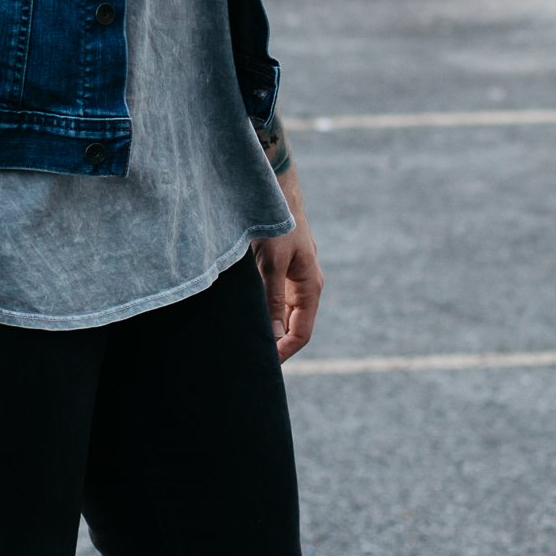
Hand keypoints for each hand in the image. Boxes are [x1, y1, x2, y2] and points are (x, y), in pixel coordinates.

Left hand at [251, 164, 323, 362]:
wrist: (275, 192)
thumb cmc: (277, 226)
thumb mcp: (272, 264)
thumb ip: (272, 299)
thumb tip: (271, 336)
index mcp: (310, 287)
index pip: (300, 333)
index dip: (284, 351)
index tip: (263, 363)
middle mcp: (305, 286)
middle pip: (292, 326)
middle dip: (275, 342)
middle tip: (250, 357)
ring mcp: (294, 278)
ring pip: (281, 313)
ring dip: (268, 326)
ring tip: (245, 340)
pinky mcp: (280, 270)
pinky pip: (273, 298)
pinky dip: (263, 310)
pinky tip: (245, 316)